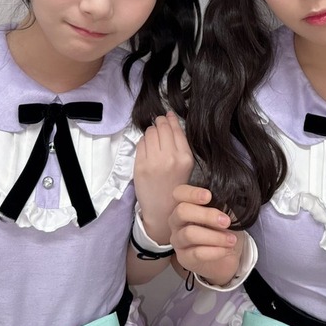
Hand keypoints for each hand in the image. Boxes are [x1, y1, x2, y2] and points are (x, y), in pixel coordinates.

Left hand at [134, 112, 193, 243]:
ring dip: (150, 132)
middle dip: (159, 122)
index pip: (176, 129)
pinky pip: (140, 143)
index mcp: (185, 157)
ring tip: (153, 140)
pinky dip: (143, 142)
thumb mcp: (185, 165)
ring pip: (149, 132)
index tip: (167, 115)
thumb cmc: (175, 186)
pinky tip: (147, 148)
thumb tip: (170, 119)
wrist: (163, 210)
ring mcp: (154, 162)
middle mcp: (170, 158)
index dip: (170, 119)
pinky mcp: (140, 166)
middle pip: (161, 127)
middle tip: (158, 124)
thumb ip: (179, 144)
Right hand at [169, 184, 243, 285]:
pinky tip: (226, 250)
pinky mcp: (184, 257)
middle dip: (206, 215)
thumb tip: (226, 201)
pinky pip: (197, 253)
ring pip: (189, 234)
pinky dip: (215, 251)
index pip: (179, 193)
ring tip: (231, 239)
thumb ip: (222, 206)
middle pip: (182, 211)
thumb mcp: (225, 214)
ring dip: (215, 236)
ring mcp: (178, 240)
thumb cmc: (222, 230)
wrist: (227, 256)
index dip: (191, 193)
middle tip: (225, 221)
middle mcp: (177, 221)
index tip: (208, 196)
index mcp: (185, 205)